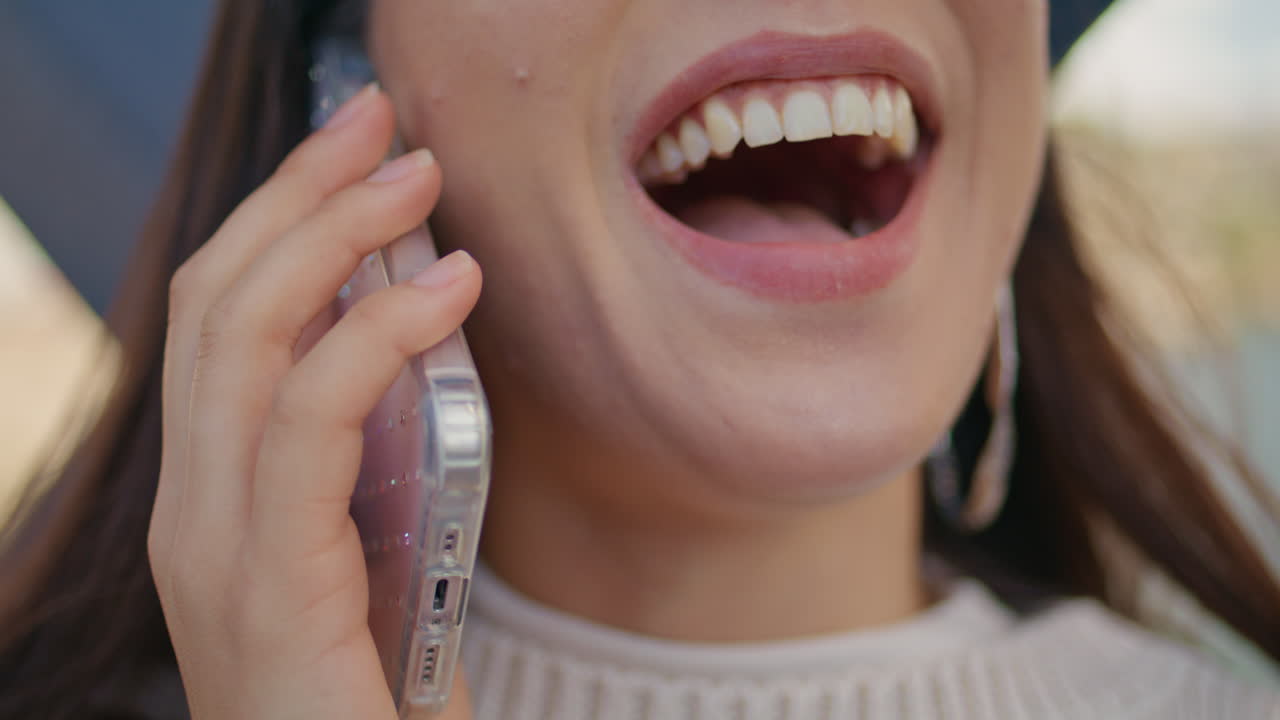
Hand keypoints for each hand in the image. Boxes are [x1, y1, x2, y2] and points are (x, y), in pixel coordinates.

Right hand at [148, 85, 477, 719]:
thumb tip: (426, 353)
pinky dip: (374, 338)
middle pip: (215, 305)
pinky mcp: (261, 585)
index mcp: (217, 500)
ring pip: (240, 341)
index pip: (220, 326)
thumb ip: (376, 465)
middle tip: (378, 122)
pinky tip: (445, 289)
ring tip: (415, 174)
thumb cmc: (378, 699)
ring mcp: (211, 548)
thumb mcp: (373, 556)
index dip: (278, 220)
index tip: (354, 152)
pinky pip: (304, 425)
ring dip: (329, 235)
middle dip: (294, 195)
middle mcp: (193, 512)